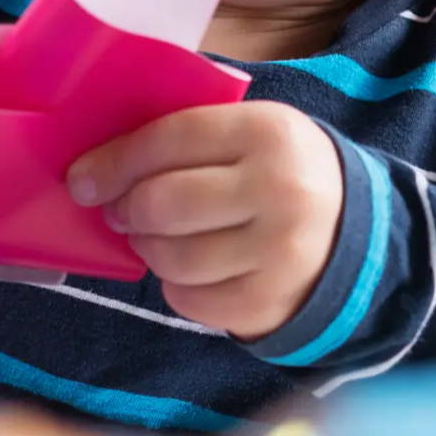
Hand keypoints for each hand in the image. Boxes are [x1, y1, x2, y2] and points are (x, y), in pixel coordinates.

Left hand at [68, 102, 342, 338]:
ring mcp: (278, 253)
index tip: (81, 179)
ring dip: (148, 248)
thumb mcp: (249, 135)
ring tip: (157, 238)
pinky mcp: (268, 302)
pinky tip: (193, 269)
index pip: (170, 139)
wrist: (353, 234)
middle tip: (119, 212)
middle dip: (125, 209)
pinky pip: (188, 298)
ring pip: (171, 256)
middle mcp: (279, 191)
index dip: (115, 161)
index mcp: (268, 132)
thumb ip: (188, 136)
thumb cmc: (279, 174)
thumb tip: (97, 164)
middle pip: (163, 203)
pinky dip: (176, 285)